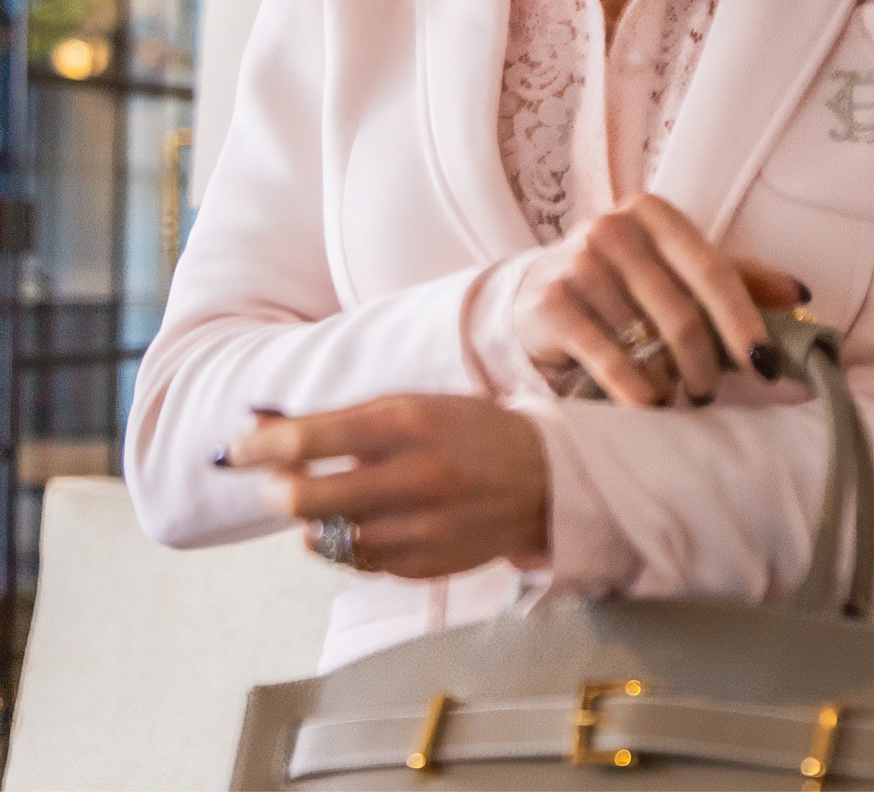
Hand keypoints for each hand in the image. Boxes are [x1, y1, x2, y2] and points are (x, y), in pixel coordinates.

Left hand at [223, 394, 548, 579]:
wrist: (542, 480)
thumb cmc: (465, 431)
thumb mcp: (409, 405)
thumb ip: (340, 420)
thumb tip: (262, 420)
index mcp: (405, 422)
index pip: (310, 438)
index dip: (260, 445)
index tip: (233, 448)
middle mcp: (410, 476)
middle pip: (305, 499)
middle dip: (276, 491)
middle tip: (272, 483)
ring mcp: (418, 528)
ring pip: (326, 538)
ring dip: (309, 522)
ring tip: (318, 503)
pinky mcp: (422, 566)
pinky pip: (358, 561)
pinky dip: (344, 544)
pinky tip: (356, 524)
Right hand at [513, 192, 806, 406]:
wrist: (536, 293)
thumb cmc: (624, 283)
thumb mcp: (678, 270)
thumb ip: (738, 278)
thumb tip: (801, 294)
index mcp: (653, 214)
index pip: (713, 271)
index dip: (744, 322)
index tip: (767, 367)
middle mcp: (612, 229)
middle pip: (683, 315)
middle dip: (706, 367)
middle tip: (708, 391)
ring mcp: (577, 263)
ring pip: (648, 345)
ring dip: (669, 384)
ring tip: (671, 393)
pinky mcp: (551, 303)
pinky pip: (611, 363)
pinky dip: (638, 393)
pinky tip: (646, 403)